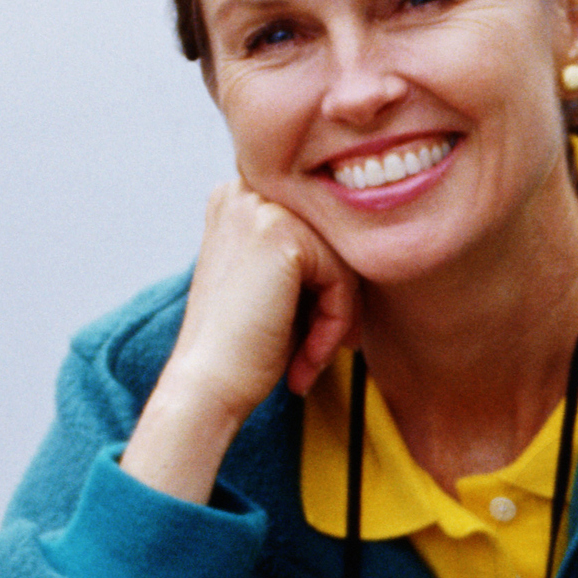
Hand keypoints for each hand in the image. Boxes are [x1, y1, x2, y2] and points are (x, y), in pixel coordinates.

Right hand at [122, 186, 360, 499]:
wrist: (206, 387)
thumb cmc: (243, 347)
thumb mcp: (274, 284)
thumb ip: (310, 254)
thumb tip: (371, 247)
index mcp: (239, 197)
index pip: (318, 231)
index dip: (325, 286)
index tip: (315, 335)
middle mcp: (245, 190)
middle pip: (333, 241)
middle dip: (336, 301)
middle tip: (318, 353)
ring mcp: (262, 208)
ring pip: (342, 260)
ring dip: (337, 318)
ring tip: (311, 359)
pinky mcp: (283, 235)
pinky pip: (342, 278)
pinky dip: (336, 324)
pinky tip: (308, 357)